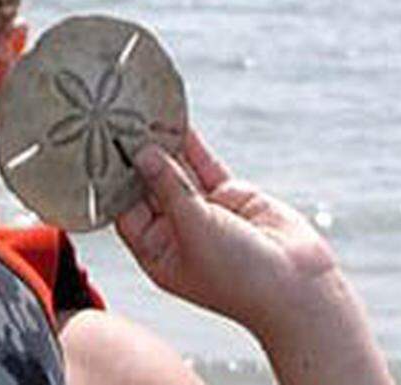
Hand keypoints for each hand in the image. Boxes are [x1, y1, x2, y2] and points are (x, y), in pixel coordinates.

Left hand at [115, 128, 337, 335]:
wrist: (299, 288)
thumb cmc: (239, 276)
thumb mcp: (194, 228)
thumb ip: (168, 187)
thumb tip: (143, 154)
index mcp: (157, 252)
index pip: (124, 209)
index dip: (113, 179)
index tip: (101, 147)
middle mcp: (176, 231)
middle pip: (148, 186)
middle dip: (137, 157)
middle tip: (119, 121)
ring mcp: (202, 213)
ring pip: (176, 171)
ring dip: (163, 146)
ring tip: (144, 113)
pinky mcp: (229, 197)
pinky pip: (203, 165)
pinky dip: (191, 144)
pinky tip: (176, 122)